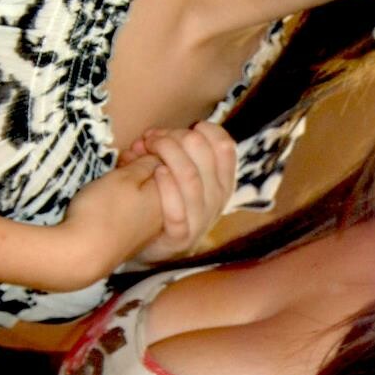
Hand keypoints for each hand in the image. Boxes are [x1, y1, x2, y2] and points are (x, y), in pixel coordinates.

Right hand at [61, 154, 163, 282]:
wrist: (80, 256)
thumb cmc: (102, 210)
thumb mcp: (124, 178)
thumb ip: (145, 165)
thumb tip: (158, 158)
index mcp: (167, 196)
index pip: (167, 164)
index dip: (149, 150)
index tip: (130, 150)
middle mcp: (164, 214)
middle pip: (158, 180)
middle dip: (141, 164)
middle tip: (122, 159)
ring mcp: (148, 229)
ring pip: (145, 194)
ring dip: (131, 180)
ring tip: (111, 176)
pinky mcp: (131, 239)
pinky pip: (134, 210)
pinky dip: (124, 198)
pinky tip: (108, 196)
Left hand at [125, 122, 236, 263]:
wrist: (148, 248)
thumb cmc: (161, 204)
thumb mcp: (179, 177)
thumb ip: (176, 155)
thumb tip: (155, 133)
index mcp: (222, 183)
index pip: (226, 148)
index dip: (206, 131)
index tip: (185, 126)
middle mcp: (217, 201)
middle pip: (205, 156)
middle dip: (177, 138)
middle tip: (153, 136)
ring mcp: (200, 220)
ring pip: (191, 178)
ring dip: (167, 154)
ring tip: (147, 148)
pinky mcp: (181, 237)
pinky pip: (177, 209)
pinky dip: (166, 187)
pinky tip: (155, 173)